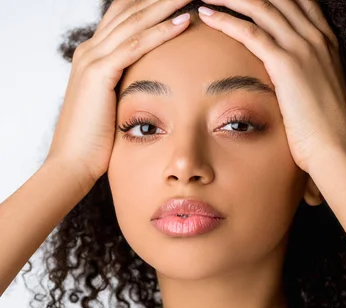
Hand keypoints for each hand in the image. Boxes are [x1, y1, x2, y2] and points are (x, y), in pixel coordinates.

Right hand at [46, 0, 191, 185]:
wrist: (72, 164)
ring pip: (135, 20)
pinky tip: (184, 21)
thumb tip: (149, 94)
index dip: (151, 3)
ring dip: (166, 4)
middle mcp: (90, 50)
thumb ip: (124, 92)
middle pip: (130, 8)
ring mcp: (92, 59)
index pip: (124, 15)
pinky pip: (135, 45)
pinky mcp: (98, 74)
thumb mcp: (111, 109)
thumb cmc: (94, 145)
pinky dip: (161, 31)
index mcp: (92, 56)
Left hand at [197, 0, 345, 173]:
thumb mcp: (318, 94)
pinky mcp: (286, 64)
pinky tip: (208, 15)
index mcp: (325, 41)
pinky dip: (226, 20)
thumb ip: (303, 79)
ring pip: (261, 6)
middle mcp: (315, 37)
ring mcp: (302, 47)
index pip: (297, 0)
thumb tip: (286, 85)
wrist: (337, 148)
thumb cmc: (325, 132)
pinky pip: (251, 33)